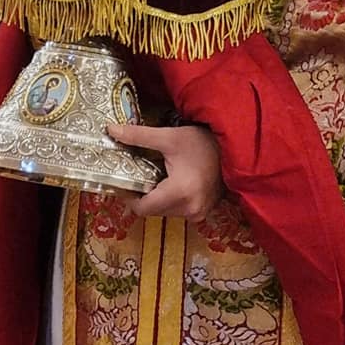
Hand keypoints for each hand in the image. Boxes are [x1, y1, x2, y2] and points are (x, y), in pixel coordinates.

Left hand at [107, 123, 221, 220]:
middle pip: (153, 210)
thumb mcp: (169, 137)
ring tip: (156, 175)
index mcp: (179, 193)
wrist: (233, 148)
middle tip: (138, 174)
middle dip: (143, 194)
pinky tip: (170, 181)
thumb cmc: (202, 142)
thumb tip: (111, 130)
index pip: (143, 208)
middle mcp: (189, 209)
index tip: (122, 181)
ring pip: (164, 211)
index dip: (129, 196)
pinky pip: (177, 210)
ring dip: (157, 197)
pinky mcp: (202, 212)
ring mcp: (197, 213)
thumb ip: (138, 136)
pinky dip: (170, 199)